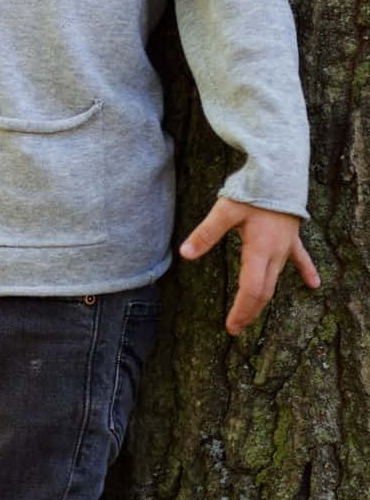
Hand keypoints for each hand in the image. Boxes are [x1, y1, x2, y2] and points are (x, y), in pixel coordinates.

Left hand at [179, 198, 320, 335]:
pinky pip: (300, 259)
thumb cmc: (254, 191)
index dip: (242, 310)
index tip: (232, 326)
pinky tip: (314, 285)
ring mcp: (286, 247)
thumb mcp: (225, 210)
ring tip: (252, 314)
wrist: (280, 172)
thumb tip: (185, 254)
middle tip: (235, 327)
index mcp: (259, 251)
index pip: (252, 290)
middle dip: (250, 311)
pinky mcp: (292, 238)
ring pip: (276, 279)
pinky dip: (306, 272)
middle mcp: (276, 254)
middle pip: (264, 291)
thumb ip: (206, 234)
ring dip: (264, 298)